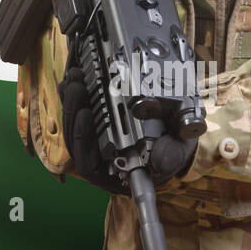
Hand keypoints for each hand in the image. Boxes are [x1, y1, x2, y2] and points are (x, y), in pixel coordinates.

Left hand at [58, 67, 196, 193]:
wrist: (177, 131)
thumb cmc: (174, 143)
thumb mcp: (181, 146)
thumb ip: (173, 153)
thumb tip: (159, 162)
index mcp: (120, 170)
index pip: (90, 166)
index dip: (82, 142)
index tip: (85, 115)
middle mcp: (103, 159)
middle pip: (75, 139)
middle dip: (74, 110)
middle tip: (78, 88)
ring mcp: (95, 141)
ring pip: (72, 124)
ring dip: (71, 100)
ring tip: (76, 78)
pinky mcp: (91, 124)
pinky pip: (73, 113)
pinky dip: (69, 96)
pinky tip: (70, 80)